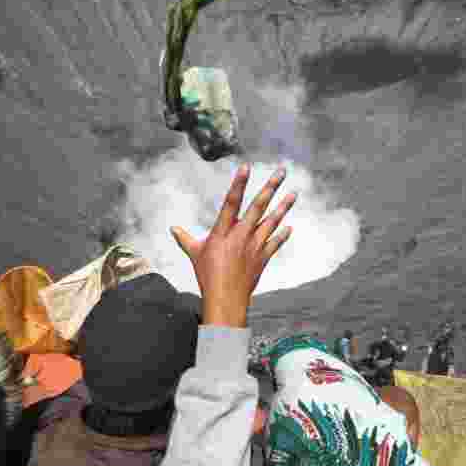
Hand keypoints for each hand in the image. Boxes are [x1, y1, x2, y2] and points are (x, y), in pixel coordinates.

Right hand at [172, 163, 296, 327]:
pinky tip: (289, 227)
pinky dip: (282, 235)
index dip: (239, 184)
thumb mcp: (194, 254)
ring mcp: (254, 246)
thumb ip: (185, 238)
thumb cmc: (207, 275)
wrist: (225, 298)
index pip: (231, 202)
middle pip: (258, 207)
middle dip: (270, 188)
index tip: (246, 167)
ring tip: (293, 193)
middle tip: (281, 172)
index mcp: (222, 232)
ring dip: (283, 207)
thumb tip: (172, 229)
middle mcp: (241, 235)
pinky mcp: (262, 258)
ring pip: (272, 222)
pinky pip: (274, 243)